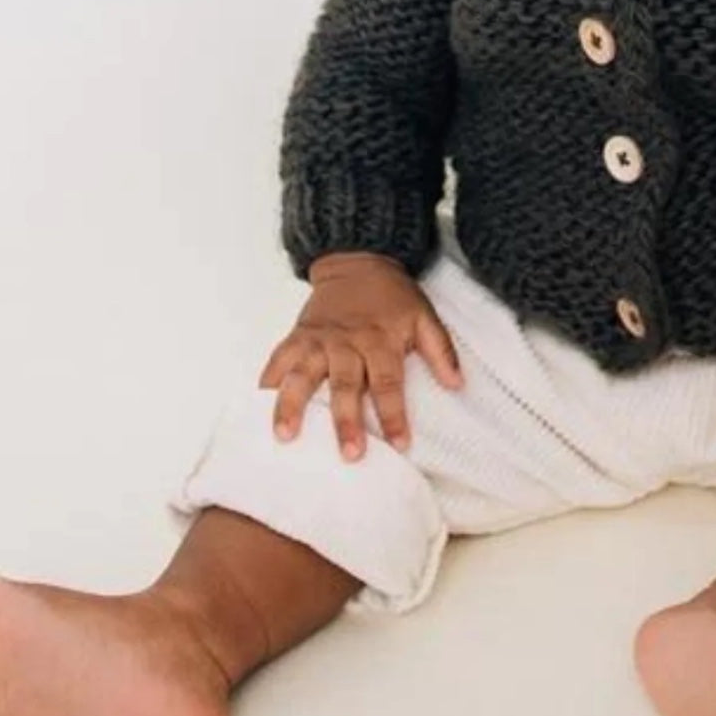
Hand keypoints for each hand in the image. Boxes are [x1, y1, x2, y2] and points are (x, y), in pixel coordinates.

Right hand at [258, 251, 462, 460]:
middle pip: (344, 386)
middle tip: (349, 454)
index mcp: (379, 340)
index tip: (399, 444)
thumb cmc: (393, 296)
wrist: (357, 261)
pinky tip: (258, 408)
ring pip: (302, 375)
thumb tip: (457, 385)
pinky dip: (267, 383)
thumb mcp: (424, 316)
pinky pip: (278, 360)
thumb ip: (440, 351)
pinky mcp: (297, 336)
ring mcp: (317, 340)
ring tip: (285, 436)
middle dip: (346, 421)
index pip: (388, 382)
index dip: (393, 414)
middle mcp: (345, 342)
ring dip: (292, 406)